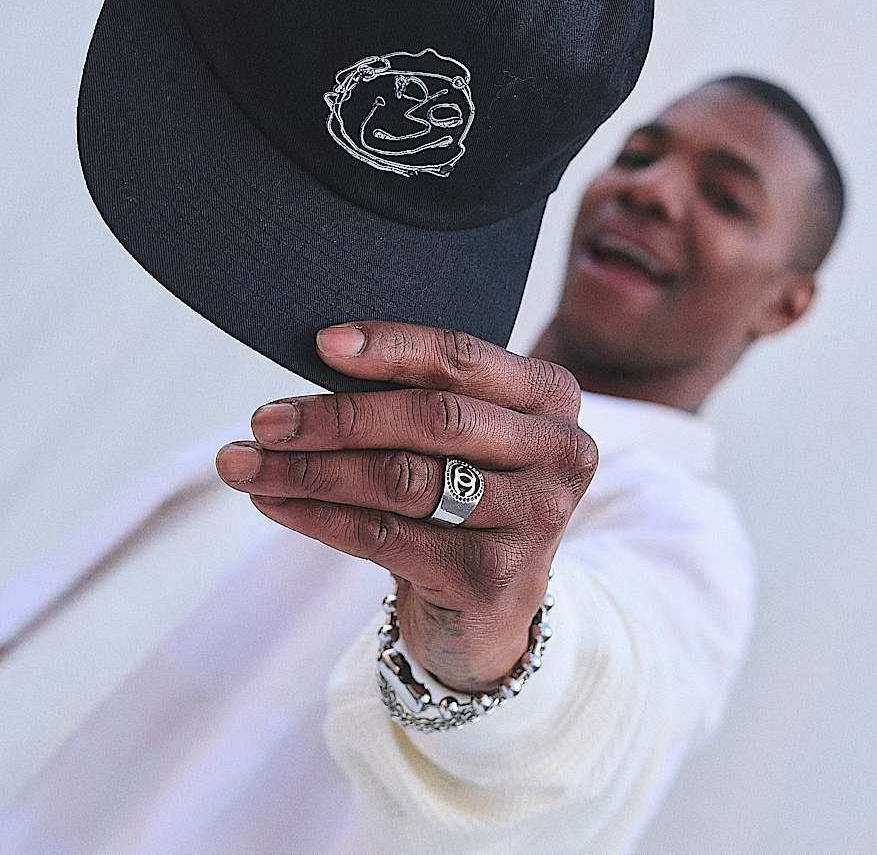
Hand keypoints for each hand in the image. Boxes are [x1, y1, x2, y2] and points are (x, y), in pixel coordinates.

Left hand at [215, 322, 597, 692]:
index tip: (321, 344)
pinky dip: (318, 517)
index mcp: (551, 397)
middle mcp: (559, 452)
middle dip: (337, 417)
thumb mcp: (464, 435)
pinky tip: (274, 502)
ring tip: (246, 463)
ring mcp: (532, 518)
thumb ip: (418, 395)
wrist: (493, 603)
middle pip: (432, 420)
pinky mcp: (492, 575)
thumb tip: (317, 359)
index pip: (465, 358)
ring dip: (310, 469)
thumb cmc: (467, 492)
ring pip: (401, 480)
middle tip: (264, 419)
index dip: (391, 348)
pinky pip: (385, 536)